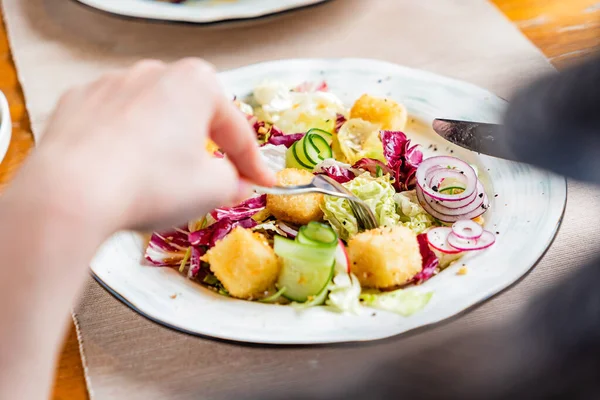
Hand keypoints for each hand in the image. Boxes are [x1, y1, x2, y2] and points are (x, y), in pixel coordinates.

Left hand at [19, 58, 273, 234]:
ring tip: (163, 182)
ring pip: (154, 119)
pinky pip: (115, 125)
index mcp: (197, 83)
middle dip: (207, 150)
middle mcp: (154, 72)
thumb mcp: (213, 190)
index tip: (262, 183)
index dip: (254, 164)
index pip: (237, 131)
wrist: (70, 193)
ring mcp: (111, 84)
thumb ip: (235, 182)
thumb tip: (237, 183)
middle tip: (215, 184)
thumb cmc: (152, 185)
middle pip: (194, 118)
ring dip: (165, 146)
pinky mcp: (77, 103)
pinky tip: (124, 173)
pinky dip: (126, 145)